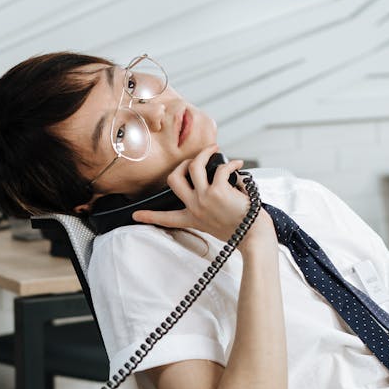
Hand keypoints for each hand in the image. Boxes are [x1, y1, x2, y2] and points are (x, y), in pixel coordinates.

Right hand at [131, 145, 252, 240]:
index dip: (148, 216)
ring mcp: (205, 199)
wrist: (254, 238)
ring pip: (194, 166)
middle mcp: (195, 208)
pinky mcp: (218, 191)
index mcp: (193, 219)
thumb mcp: (217, 223)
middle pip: (173, 179)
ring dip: (205, 153)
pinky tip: (239, 165)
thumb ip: (209, 207)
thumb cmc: (241, 230)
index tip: (134, 215)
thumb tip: (216, 178)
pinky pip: (221, 168)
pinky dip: (232, 164)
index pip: (165, 218)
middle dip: (181, 164)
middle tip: (194, 160)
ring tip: (215, 150)